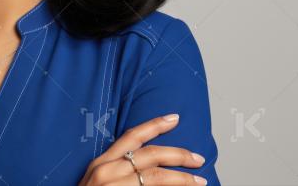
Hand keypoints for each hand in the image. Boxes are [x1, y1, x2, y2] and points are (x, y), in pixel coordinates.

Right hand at [77, 114, 208, 185]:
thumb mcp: (98, 181)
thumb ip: (118, 170)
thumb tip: (146, 167)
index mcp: (101, 163)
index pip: (131, 137)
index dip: (155, 125)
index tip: (174, 118)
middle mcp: (106, 171)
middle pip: (150, 155)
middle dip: (179, 155)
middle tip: (197, 159)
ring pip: (156, 177)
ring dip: (183, 179)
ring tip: (200, 181)